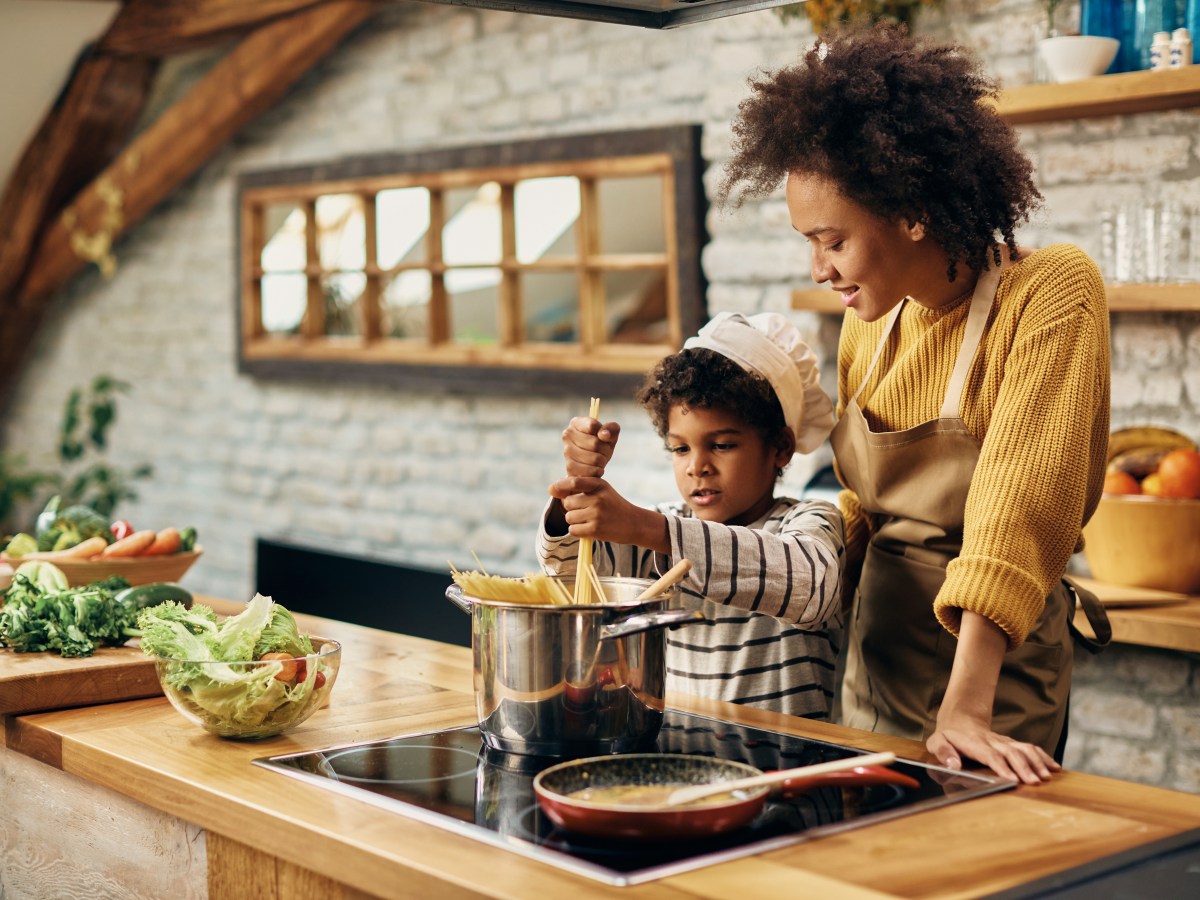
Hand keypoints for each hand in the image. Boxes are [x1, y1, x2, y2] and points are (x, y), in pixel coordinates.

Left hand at [548, 475, 667, 551]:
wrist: (634, 523)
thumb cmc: (613, 506)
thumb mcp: (602, 490)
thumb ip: (580, 487)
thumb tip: (552, 488)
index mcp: (598, 485)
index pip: (573, 482)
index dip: (560, 486)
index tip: (552, 489)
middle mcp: (597, 498)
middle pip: (567, 503)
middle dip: (571, 508)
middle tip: (584, 511)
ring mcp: (596, 514)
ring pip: (569, 518)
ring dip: (575, 521)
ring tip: (589, 520)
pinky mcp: (595, 529)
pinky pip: (573, 530)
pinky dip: (577, 531)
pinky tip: (589, 529)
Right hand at [561, 416, 619, 477]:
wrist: (591, 464)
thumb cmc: (602, 444)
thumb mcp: (610, 434)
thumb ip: (611, 429)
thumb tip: (604, 435)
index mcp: (576, 422)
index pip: (593, 426)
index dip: (603, 433)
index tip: (603, 437)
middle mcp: (568, 434)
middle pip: (595, 443)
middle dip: (605, 449)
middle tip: (604, 451)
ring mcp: (567, 451)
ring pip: (595, 458)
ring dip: (602, 461)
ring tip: (599, 459)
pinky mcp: (569, 467)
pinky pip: (591, 471)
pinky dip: (598, 471)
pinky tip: (596, 468)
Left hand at [927, 709, 1060, 785]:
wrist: (960, 721)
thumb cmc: (948, 737)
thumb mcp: (936, 742)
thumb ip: (943, 752)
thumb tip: (953, 765)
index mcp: (974, 743)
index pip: (990, 754)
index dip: (1001, 766)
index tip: (1011, 778)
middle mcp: (992, 741)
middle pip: (1011, 752)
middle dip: (1024, 767)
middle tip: (1034, 782)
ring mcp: (1004, 741)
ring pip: (1024, 749)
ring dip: (1037, 762)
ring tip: (1047, 777)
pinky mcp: (1012, 743)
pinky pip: (1030, 748)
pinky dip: (1043, 757)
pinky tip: (1054, 767)